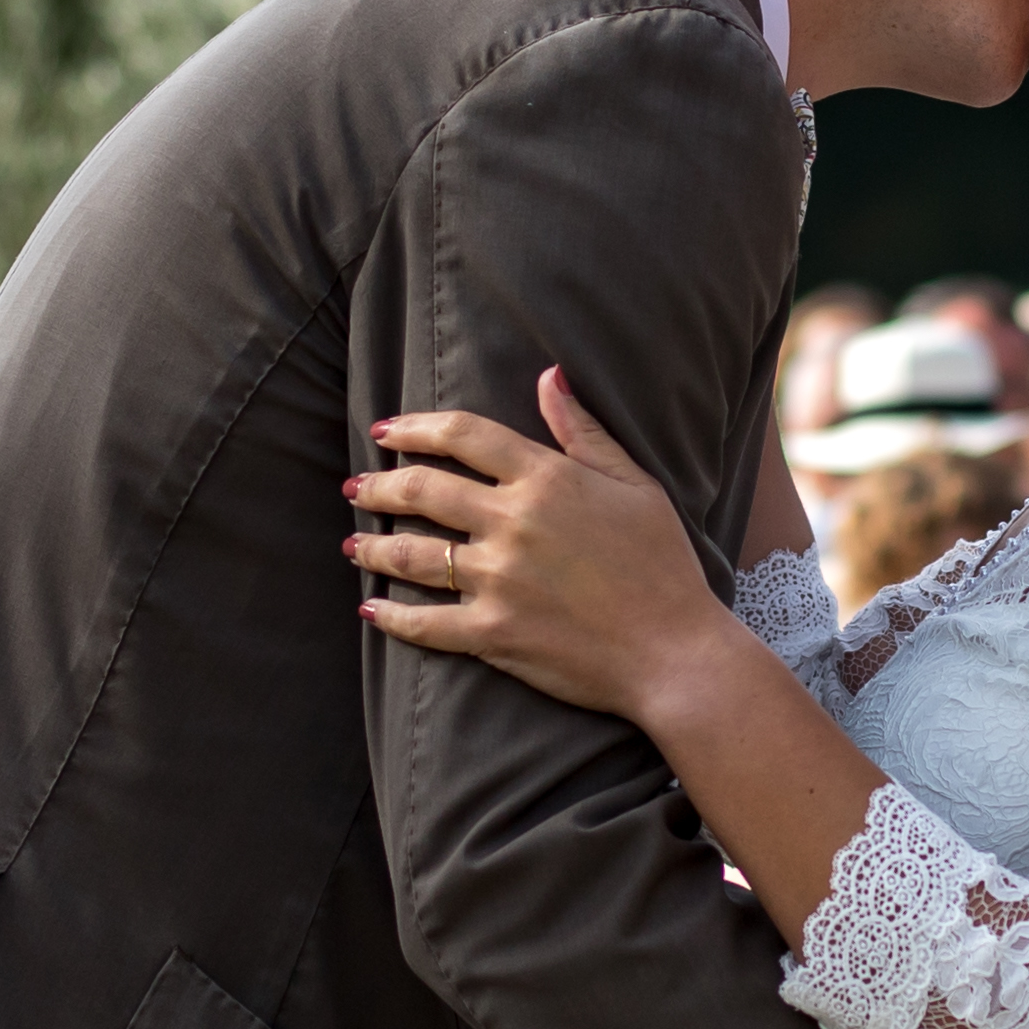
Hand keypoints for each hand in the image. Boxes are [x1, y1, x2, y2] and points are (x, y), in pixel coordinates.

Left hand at [351, 369, 727, 719]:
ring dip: (372, 547)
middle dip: (378, 485)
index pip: (462, 436)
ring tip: (353, 545)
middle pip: (421, 490)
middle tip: (357, 487)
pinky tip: (371, 610)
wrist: (675, 652)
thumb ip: (584, 432)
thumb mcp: (635, 485)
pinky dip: (390, 618)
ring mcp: (497, 580)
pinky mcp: (491, 634)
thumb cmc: (663, 565)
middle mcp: (511, 523)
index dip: (415, 427)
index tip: (385, 430)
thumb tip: (549, 376)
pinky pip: (423, 623)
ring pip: (410, 555)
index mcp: (546, 480)